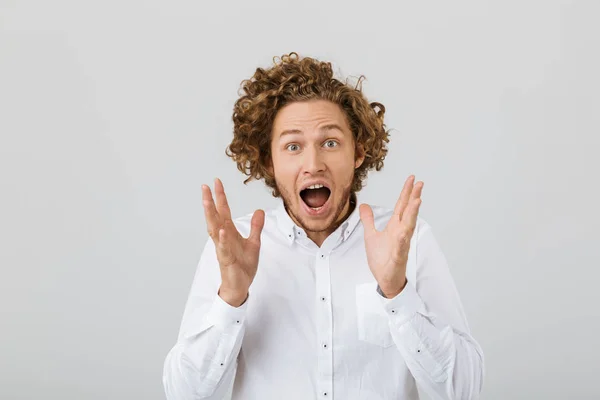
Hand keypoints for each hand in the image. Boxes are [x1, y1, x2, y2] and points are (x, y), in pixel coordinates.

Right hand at [202, 178, 264, 306]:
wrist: (240, 286)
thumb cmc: (243, 265)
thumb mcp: (254, 243)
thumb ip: (256, 227)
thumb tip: (259, 210)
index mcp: (229, 232)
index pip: (223, 211)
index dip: (220, 197)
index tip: (216, 182)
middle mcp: (223, 238)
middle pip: (215, 216)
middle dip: (210, 201)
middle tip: (205, 186)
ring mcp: (223, 248)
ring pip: (214, 229)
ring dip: (211, 215)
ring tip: (207, 201)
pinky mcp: (226, 259)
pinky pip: (224, 247)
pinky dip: (223, 238)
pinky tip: (222, 229)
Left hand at [359, 175, 423, 297]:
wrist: (385, 279)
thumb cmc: (382, 259)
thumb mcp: (371, 235)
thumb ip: (368, 220)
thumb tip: (364, 205)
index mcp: (395, 227)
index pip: (401, 206)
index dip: (406, 193)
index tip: (412, 179)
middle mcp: (401, 233)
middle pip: (408, 212)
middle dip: (414, 197)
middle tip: (420, 183)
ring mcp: (401, 245)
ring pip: (408, 227)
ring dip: (413, 214)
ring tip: (417, 201)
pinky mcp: (398, 257)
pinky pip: (400, 248)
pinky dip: (402, 240)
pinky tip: (403, 233)